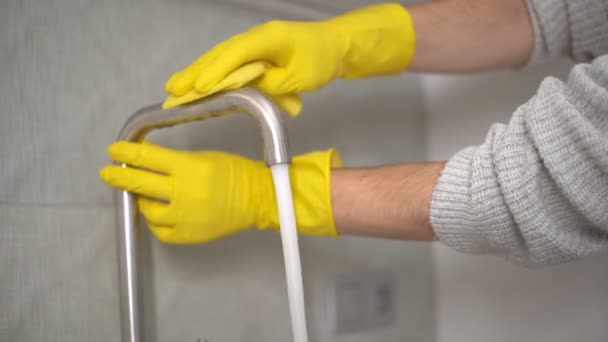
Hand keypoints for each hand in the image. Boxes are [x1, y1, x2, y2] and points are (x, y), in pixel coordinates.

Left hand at [99, 141, 341, 243]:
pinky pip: (160, 230)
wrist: (258, 198)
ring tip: (145, 194)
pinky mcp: (188, 234)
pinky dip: (156, 221)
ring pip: (147, 209)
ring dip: (142, 200)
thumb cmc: (232, 171)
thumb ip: (175, 161)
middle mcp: (183, 191)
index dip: (127, 153)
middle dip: (120, 176)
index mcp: (188, 167)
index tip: (114, 151)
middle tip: (107, 172)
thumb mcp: (203, 157)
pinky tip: (158, 213)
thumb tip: (147, 160)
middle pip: (140, 183)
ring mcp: (184, 216)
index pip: (148, 158)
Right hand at [164, 3, 415, 114]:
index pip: (235, 55)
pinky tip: (200, 84)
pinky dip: (214, 73)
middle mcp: (255, 37)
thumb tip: (243, 89)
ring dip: (199, 73)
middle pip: (220, 54)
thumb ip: (269, 84)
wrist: (335, 46)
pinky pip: (230, 62)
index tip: (197, 89)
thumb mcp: (297, 78)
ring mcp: (254, 42)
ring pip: (221, 57)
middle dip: (195, 72)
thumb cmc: (320, 60)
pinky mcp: (255, 51)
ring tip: (176, 89)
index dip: (215, 72)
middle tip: (172, 90)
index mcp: (267, 39)